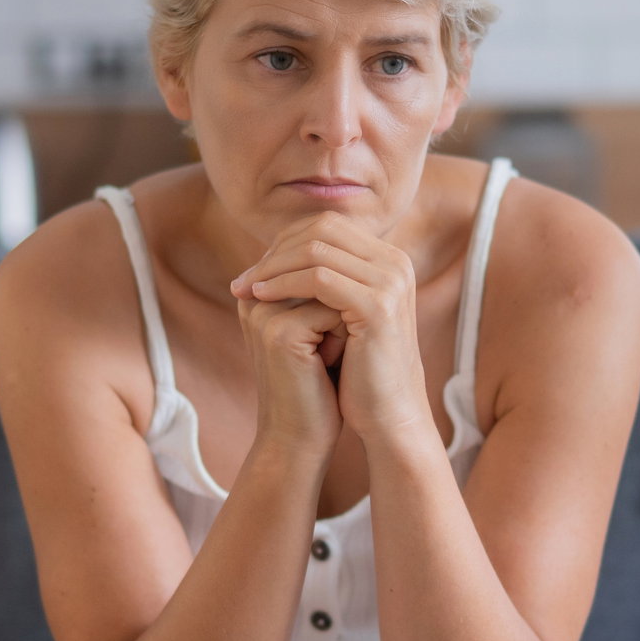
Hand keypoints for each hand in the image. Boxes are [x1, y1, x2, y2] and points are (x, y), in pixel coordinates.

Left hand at [229, 213, 431, 446]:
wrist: (388, 414)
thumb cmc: (359, 370)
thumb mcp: (341, 315)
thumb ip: (323, 280)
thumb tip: (275, 251)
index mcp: (388, 259)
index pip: (328, 225)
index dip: (286, 242)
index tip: (254, 270)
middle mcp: (395, 262)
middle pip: (323, 228)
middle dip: (277, 250)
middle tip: (244, 278)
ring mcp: (390, 281)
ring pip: (317, 250)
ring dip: (273, 267)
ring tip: (245, 289)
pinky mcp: (378, 306)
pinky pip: (319, 279)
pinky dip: (284, 284)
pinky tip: (260, 300)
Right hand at [232, 278, 342, 457]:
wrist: (300, 437)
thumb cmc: (317, 385)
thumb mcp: (320, 328)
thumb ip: (324, 289)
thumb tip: (361, 248)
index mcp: (260, 292)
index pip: (315, 261)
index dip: (338, 295)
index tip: (329, 334)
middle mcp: (255, 296)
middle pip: (323, 270)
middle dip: (340, 306)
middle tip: (329, 347)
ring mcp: (264, 312)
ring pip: (331, 288)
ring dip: (343, 321)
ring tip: (325, 356)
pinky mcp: (278, 332)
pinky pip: (333, 311)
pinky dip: (342, 338)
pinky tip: (325, 366)